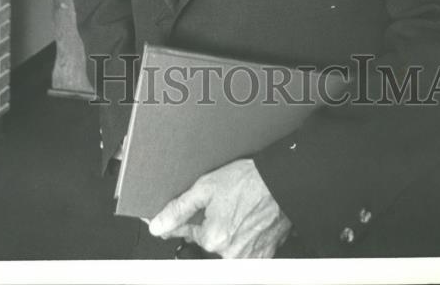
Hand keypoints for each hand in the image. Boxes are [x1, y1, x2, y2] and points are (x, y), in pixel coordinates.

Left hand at [148, 158, 291, 258]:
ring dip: (226, 231)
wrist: (282, 181)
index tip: (192, 214)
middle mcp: (230, 253)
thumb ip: (178, 209)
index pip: (187, 233)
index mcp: (213, 237)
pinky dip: (243, 237)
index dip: (187, 220)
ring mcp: (248, 257)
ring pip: (225, 246)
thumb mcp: (206, 187)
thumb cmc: (249, 181)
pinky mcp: (263, 256)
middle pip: (208, 241)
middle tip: (224, 205)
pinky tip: (248, 220)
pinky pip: (244, 251)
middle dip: (210, 224)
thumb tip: (157, 225)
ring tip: (238, 210)